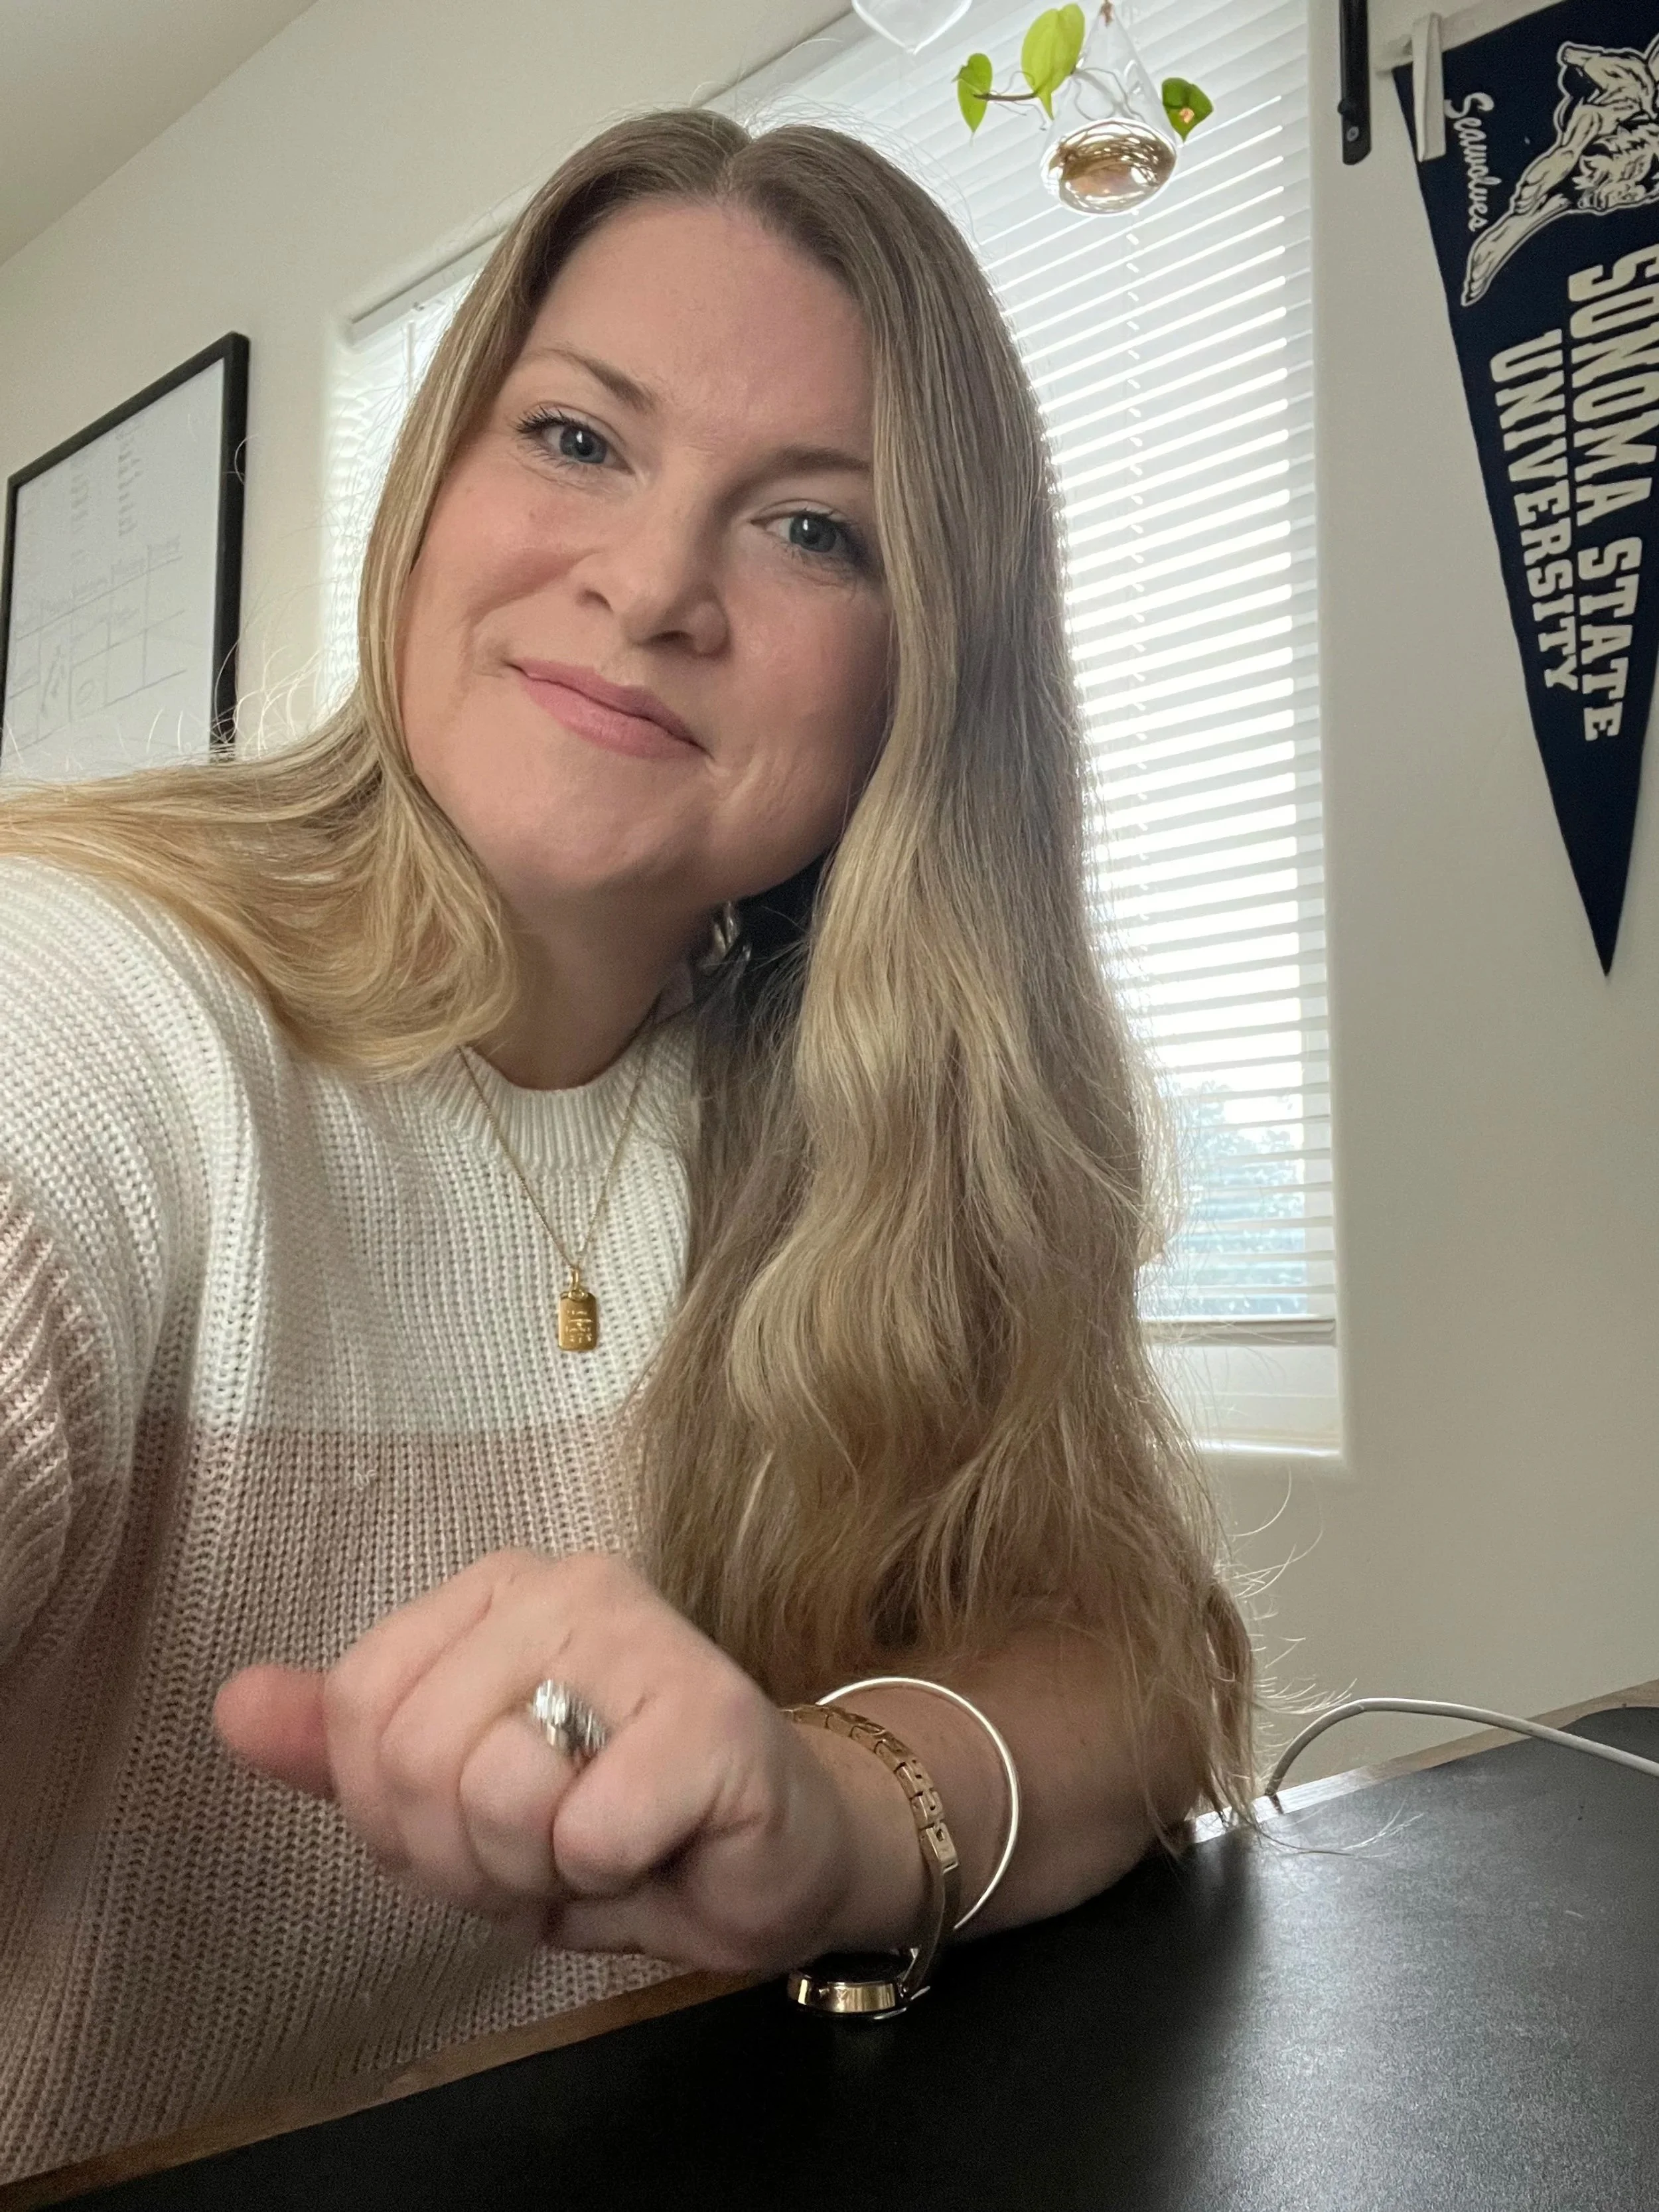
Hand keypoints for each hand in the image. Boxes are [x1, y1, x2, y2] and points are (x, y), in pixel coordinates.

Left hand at [212, 1550, 914, 1972]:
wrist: (773, 1860)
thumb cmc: (616, 1823)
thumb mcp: (459, 1798)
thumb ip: (348, 1750)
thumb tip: (233, 1704)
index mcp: (494, 1591)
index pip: (358, 1712)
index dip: (401, 1814)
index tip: (487, 1820)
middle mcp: (566, 1584)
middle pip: (415, 1756)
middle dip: (469, 1853)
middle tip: (552, 1844)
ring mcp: (645, 1635)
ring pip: (495, 1791)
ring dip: (539, 1866)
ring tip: (602, 1843)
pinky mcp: (713, 1714)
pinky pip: (589, 1830)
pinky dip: (613, 1873)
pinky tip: (658, 1843)